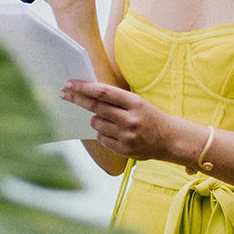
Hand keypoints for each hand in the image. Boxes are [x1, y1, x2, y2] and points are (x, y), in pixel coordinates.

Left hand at [61, 80, 186, 161]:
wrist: (170, 139)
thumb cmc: (149, 117)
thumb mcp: (137, 102)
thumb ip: (115, 99)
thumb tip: (86, 92)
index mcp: (134, 102)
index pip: (103, 92)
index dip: (84, 87)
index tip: (69, 83)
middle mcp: (130, 119)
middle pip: (95, 106)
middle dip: (77, 98)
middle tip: (64, 93)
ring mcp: (126, 135)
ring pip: (96, 123)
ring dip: (95, 119)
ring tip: (110, 120)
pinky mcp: (124, 149)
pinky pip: (101, 138)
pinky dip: (102, 133)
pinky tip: (114, 132)